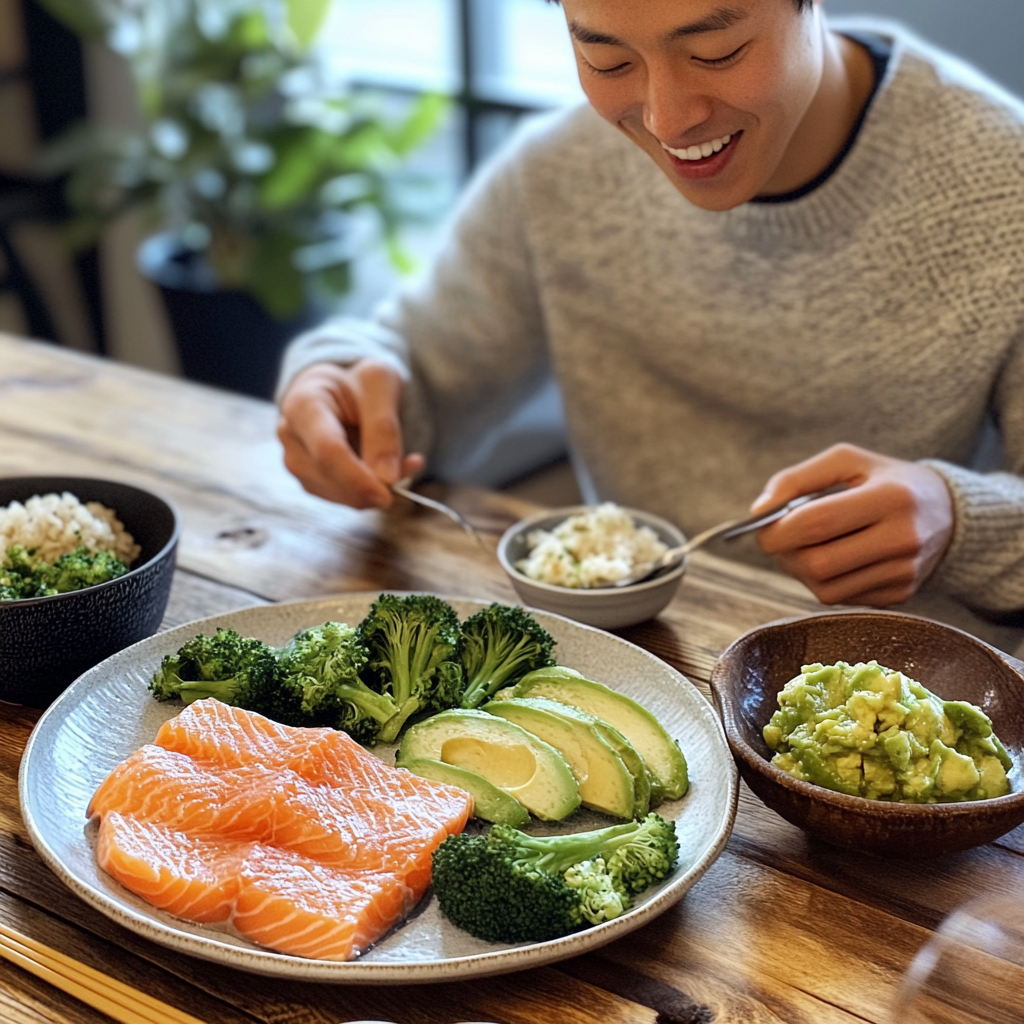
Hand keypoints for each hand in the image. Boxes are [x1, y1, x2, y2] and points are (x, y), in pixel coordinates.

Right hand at [276, 360, 423, 508]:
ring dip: (375, 489)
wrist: (343, 387)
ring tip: (407, 463)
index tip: (388, 494)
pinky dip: (371, 492)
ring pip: (337, 494)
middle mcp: (290, 436)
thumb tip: (387, 478)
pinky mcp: (311, 479)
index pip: (327, 451)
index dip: (358, 478)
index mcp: (302, 404)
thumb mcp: (380, 384)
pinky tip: (391, 473)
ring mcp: (297, 461)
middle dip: (372, 485)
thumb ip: (384, 427)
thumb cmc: (360, 381)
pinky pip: (343, 497)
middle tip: (411, 468)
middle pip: (328, 476)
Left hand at [752, 443, 953, 606]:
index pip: (816, 523)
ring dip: (799, 570)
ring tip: (805, 545)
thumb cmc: (885, 480)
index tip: (762, 524)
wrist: (947, 512)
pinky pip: (841, 599)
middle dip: (784, 553)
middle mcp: (903, 539)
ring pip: (825, 588)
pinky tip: (832, 558)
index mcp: (891, 497)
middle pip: (817, 563)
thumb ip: (796, 479)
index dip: (776, 529)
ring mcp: (904, 573)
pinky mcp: (900, 595)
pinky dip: (823, 581)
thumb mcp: (847, 461)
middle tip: (779, 537)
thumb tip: (759, 511)